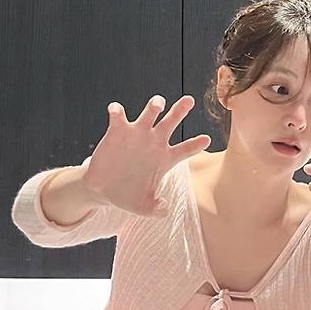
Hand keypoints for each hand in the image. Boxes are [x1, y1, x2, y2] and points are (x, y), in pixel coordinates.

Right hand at [82, 94, 210, 217]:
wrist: (104, 189)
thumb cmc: (128, 196)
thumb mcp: (143, 207)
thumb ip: (155, 209)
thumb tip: (164, 209)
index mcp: (165, 158)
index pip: (185, 150)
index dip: (196, 145)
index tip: (207, 139)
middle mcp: (154, 142)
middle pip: (171, 122)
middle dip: (180, 110)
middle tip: (189, 100)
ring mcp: (136, 135)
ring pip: (149, 114)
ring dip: (153, 106)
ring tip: (158, 104)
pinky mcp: (117, 132)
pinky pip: (119, 117)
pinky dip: (117, 111)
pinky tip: (116, 111)